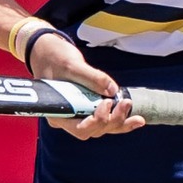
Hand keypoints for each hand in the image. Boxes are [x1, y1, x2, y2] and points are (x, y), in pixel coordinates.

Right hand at [30, 31, 144, 139]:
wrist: (46, 51)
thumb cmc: (52, 57)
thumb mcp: (71, 64)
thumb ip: (91, 78)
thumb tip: (112, 90)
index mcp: (58, 112)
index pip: (81, 128)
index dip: (97, 120)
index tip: (106, 102)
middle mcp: (67, 118)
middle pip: (94, 130)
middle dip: (113, 120)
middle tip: (126, 103)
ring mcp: (77, 113)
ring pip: (101, 127)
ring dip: (119, 121)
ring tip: (135, 114)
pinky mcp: (86, 107)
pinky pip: (104, 119)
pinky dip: (120, 120)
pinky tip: (136, 120)